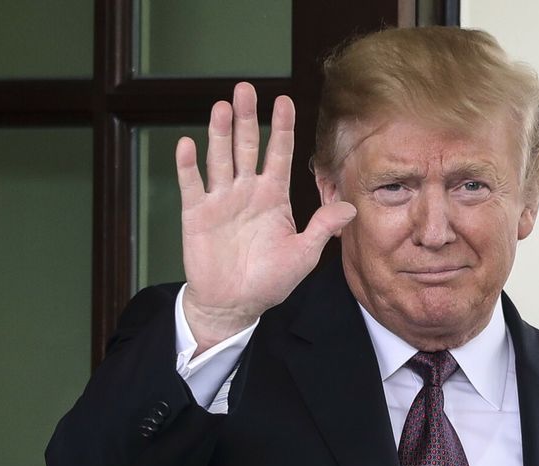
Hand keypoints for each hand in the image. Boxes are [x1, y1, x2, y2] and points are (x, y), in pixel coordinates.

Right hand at [176, 82, 355, 352]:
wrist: (234, 303)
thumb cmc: (270, 280)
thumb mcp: (303, 255)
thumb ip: (322, 228)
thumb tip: (351, 207)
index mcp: (273, 197)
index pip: (279, 154)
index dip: (281, 128)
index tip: (285, 100)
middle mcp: (247, 191)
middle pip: (246, 146)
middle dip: (247, 118)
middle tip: (246, 88)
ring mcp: (220, 200)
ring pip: (219, 158)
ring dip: (219, 133)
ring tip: (222, 106)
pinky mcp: (196, 214)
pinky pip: (191, 185)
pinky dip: (187, 166)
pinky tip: (186, 144)